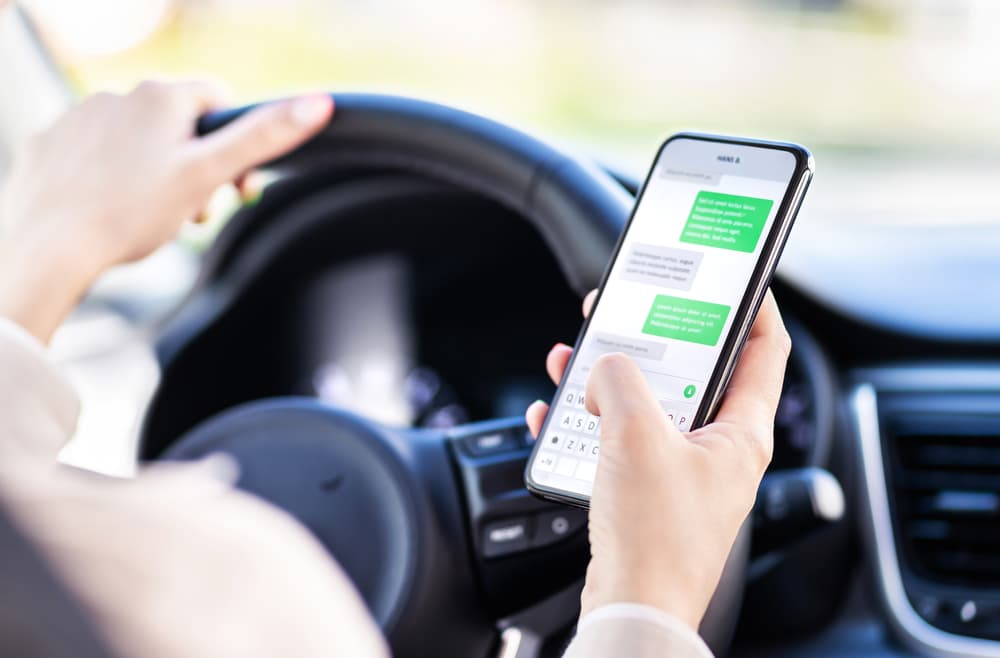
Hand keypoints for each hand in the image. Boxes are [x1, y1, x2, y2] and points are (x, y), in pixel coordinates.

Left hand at [0, 80, 332, 341]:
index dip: (234, 142)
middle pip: (178, 125)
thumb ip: (262, 138)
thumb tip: (316, 103)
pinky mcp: (50, 144)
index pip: (218, 99)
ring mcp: (79, 117)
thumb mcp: (207, 175)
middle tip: (196, 210)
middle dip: (194, 166)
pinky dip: (111, 178)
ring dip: (155, 173)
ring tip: (152, 216)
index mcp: (160, 96)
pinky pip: (96, 155)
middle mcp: (118, 95)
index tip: (232, 183)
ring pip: (137, 141)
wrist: (48, 247)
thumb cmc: (130, 213)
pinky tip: (111, 209)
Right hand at [526, 290, 789, 628]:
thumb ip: (620, 380)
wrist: (632, 608)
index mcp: (740, 431)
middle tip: (624, 313)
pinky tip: (555, 417)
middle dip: (652, 337)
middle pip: (692, 372)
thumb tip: (605, 366)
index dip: (752, 304)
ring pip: (647, 405)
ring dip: (609, 380)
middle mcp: (717, 448)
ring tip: (575, 361)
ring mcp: (682, 471)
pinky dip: (589, 423)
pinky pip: (619, 441)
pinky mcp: (648, 492)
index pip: (765, 349)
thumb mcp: (635, 434)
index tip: (731, 276)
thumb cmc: (655, 537)